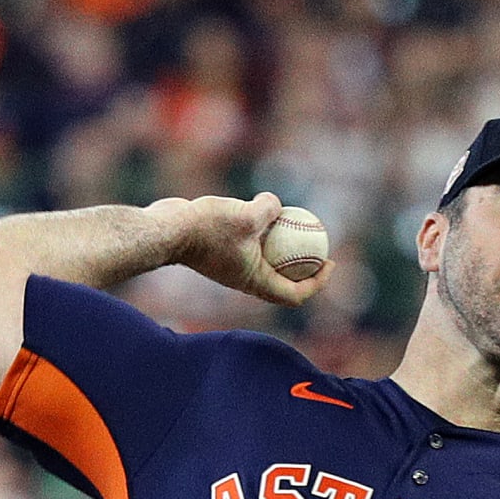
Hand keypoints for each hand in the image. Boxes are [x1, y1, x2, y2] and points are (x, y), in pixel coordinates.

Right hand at [150, 192, 333, 308]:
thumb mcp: (246, 215)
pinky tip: (268, 211)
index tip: (330, 263)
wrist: (169, 230)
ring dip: (284, 248)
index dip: (318, 283)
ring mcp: (235, 266)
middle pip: (285, 281)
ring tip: (297, 224)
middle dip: (306, 267)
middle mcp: (247, 279)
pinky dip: (265, 234)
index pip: (295, 294)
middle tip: (321, 245)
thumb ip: (269, 209)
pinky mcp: (225, 251)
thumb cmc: (207, 228)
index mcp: (256, 281)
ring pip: (268, 262)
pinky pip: (253, 246)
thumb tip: (278, 204)